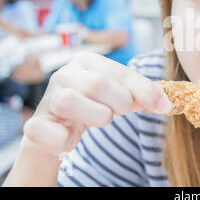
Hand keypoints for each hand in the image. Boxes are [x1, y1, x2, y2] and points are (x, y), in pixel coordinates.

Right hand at [22, 52, 171, 157]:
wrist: (59, 127)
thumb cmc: (95, 103)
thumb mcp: (119, 93)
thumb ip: (140, 93)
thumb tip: (164, 102)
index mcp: (88, 61)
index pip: (120, 72)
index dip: (143, 90)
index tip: (163, 105)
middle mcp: (66, 74)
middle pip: (96, 83)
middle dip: (118, 103)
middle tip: (118, 111)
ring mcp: (49, 98)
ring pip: (70, 102)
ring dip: (95, 117)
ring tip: (98, 119)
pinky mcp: (35, 124)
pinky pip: (48, 131)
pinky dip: (64, 139)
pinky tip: (72, 137)